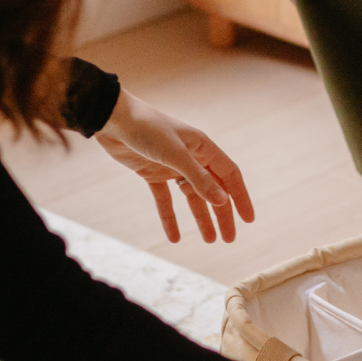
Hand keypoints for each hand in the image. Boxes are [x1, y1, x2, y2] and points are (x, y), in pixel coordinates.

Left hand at [95, 90, 254, 242]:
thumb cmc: (147, 129)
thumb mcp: (175, 155)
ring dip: (201, 219)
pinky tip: (173, 237)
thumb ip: (199, 179)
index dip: (240, 197)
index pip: (229, 176)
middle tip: (228, 239)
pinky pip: (166, 200)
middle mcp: (191, 157)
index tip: (248, 219)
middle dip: (222, 215)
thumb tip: (222, 201)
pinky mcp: (152, 173)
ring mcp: (172, 166)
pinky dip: (170, 218)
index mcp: (203, 148)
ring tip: (209, 240)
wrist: (113, 120)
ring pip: (192, 197)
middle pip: (213, 190)